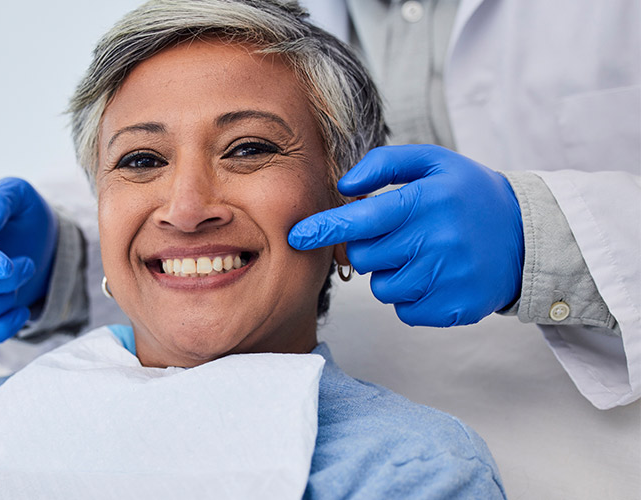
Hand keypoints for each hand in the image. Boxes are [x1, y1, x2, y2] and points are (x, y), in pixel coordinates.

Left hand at [288, 145, 523, 326]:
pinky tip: (434, 276)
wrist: (526, 235)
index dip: (324, 228)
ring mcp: (446, 278)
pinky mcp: (453, 308)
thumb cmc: (467, 195)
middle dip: (369, 246)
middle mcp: (436, 240)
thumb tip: (345, 186)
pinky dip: (410, 296)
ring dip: (391, 273)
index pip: (361, 219)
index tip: (297, 236)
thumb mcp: (433, 162)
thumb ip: (384, 164)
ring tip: (422, 254)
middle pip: (365, 256)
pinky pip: (404, 310)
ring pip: (382, 286)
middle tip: (398, 234)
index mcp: (426, 201)